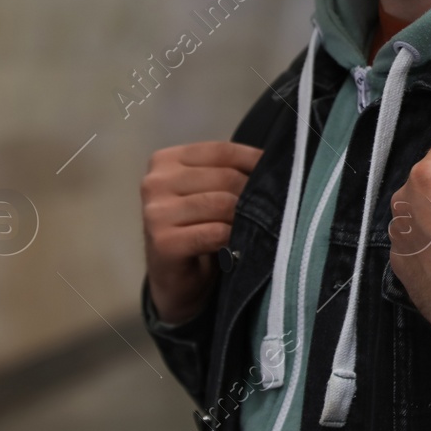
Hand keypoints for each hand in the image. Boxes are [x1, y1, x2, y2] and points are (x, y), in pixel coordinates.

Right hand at [141, 141, 262, 323]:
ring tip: (251, 227)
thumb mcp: (208, 191)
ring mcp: (155, 213)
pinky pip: (216, 232)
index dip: (253, 160)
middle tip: (268, 208)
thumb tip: (272, 160)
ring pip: (223, 203)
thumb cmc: (196, 228)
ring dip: (244, 217)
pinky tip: (236, 245)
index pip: (221, 151)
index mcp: (165, 161)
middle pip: (225, 177)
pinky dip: (233, 238)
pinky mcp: (163, 242)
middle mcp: (155, 182)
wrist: (175, 279)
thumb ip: (227, 172)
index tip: (276, 171)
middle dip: (251, 193)